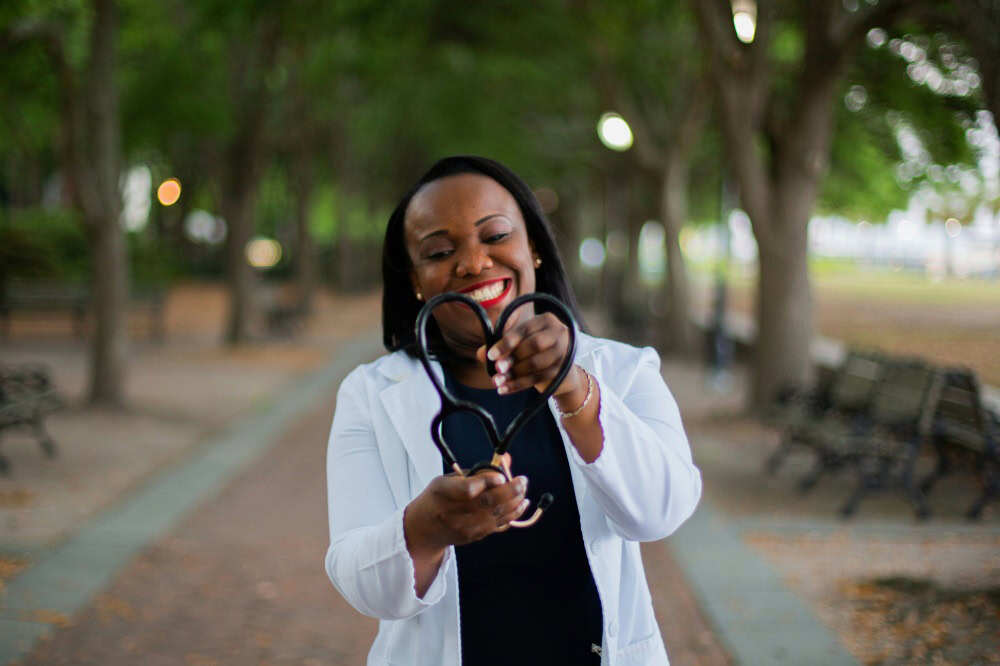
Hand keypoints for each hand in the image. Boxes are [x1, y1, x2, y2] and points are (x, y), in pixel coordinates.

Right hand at [404, 459, 528, 552]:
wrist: (424, 529)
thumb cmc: (436, 498)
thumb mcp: (446, 479)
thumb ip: (474, 473)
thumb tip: (503, 463)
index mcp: (443, 492)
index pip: (468, 489)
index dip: (487, 482)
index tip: (501, 477)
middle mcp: (454, 512)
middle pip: (488, 502)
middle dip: (511, 490)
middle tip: (522, 480)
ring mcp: (466, 527)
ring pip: (497, 514)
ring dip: (515, 502)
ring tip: (523, 490)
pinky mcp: (475, 536)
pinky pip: (499, 525)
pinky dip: (513, 514)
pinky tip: (521, 504)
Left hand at [477, 312, 581, 396]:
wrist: (563, 373)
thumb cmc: (536, 352)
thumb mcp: (520, 344)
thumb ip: (501, 346)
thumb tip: (480, 354)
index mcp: (545, 320)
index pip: (524, 329)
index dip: (507, 342)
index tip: (491, 355)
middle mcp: (558, 333)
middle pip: (534, 344)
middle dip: (512, 357)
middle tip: (497, 369)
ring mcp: (563, 352)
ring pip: (536, 363)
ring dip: (514, 374)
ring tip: (498, 381)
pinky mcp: (562, 370)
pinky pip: (537, 378)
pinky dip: (519, 385)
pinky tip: (505, 389)